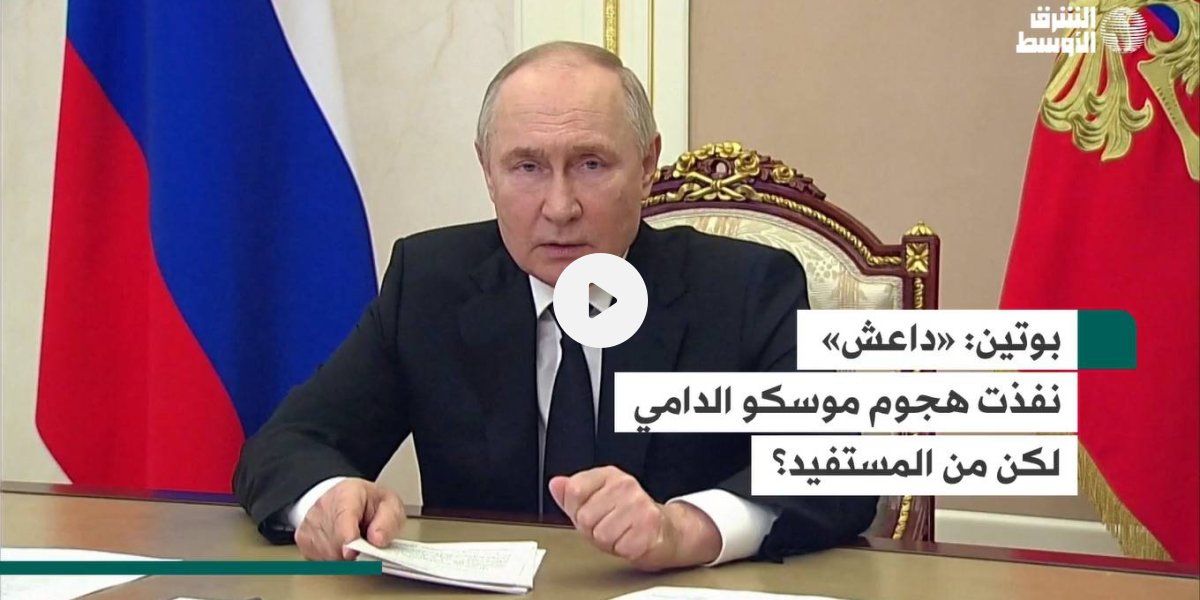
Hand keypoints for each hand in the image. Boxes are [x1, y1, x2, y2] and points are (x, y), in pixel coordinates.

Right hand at [294, 478, 404, 559]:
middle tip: (365, 543)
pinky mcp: (303, 537)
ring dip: (344, 556)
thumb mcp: (390, 504)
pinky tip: (340, 545)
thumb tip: (377, 540)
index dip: (347, 539)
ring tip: (353, 540)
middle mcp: (324, 506)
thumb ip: (388, 521)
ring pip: (327, 555)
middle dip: (355, 551)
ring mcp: (310, 522)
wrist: (347, 498)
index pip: (343, 519)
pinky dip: (332, 558)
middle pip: (336, 543)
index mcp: (347, 494)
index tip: (351, 553)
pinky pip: (318, 559)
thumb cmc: (368, 503)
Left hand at [548, 466, 721, 570]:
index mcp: (609, 475)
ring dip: (609, 542)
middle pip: (585, 517)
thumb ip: (572, 496)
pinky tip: (632, 540)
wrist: (666, 532)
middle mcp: (625, 485)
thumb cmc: (628, 518)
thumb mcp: (594, 504)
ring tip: (621, 533)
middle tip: (609, 527)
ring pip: (601, 534)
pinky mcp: (649, 525)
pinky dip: (623, 550)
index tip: (590, 511)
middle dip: (593, 530)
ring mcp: (638, 504)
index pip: (574, 490)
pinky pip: (619, 547)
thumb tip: (556, 484)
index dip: (576, 510)